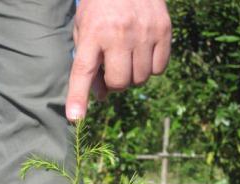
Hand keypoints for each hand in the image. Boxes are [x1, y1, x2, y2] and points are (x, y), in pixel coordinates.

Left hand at [66, 0, 171, 121]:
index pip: (83, 71)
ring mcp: (144, 32)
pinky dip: (151, 67)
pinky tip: (144, 51)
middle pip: (119, 83)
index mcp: (93, 32)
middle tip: (112, 66)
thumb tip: (102, 96)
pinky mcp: (164, 30)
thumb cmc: (101, 7)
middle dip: (114, 82)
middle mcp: (119, 33)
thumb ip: (88, 63)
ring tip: (128, 56)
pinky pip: (159, 69)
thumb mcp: (85, 29)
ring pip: (140, 79)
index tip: (75, 117)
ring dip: (133, 76)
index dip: (78, 97)